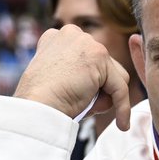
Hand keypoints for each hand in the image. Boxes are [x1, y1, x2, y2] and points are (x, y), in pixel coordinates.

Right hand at [15, 24, 132, 129]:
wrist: (36, 108)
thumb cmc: (42, 102)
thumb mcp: (57, 81)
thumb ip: (77, 76)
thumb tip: (104, 89)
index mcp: (57, 38)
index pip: (86, 62)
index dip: (87, 84)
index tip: (79, 99)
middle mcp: (72, 34)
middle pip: (103, 68)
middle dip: (98, 90)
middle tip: (80, 105)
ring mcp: (86, 43)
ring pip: (114, 77)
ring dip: (105, 98)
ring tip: (84, 107)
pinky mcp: (99, 57)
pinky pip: (120, 87)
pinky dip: (122, 107)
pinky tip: (122, 125)